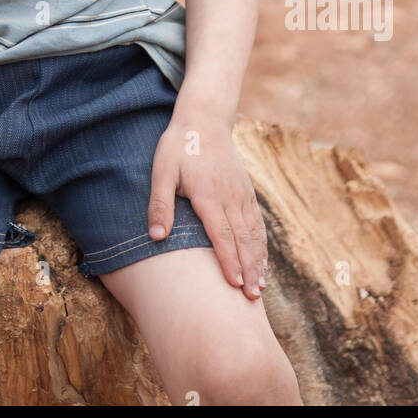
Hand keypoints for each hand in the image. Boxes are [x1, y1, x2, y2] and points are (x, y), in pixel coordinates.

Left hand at [147, 112, 266, 301]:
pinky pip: (257, 223)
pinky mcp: (247, 192)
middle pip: (242, 239)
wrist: (204, 120)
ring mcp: (242, 194)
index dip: (228, 261)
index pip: (221, 234)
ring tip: (259, 288)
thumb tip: (155, 237)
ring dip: (258, 261)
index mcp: (209, 194)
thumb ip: (160, 204)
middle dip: (248, 270)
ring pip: (254, 233)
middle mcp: (230, 197)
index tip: (233, 285)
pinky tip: (261, 262)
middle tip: (251, 298)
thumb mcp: (162, 170)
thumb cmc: (178, 146)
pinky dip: (261, 245)